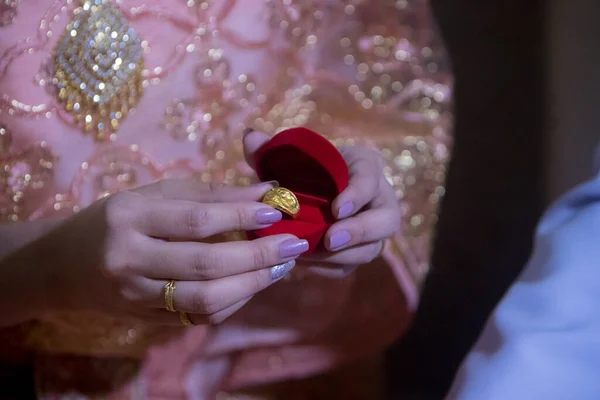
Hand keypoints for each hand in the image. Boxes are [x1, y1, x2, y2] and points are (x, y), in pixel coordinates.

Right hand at [20, 180, 307, 325]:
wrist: (63, 264)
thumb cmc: (117, 218)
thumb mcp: (155, 195)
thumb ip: (210, 195)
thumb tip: (265, 194)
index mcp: (130, 216)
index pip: (196, 219)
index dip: (241, 216)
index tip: (277, 211)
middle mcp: (130, 259)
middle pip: (206, 264)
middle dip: (258, 256)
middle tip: (294, 245)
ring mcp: (135, 296)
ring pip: (205, 299)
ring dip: (252, 284)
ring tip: (281, 268)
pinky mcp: (145, 320)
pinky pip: (198, 317)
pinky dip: (232, 302)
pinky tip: (253, 285)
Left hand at [243, 130, 399, 273]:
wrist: (309, 191)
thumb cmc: (302, 168)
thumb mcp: (288, 156)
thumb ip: (270, 149)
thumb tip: (251, 137)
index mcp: (365, 166)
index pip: (370, 178)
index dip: (357, 195)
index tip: (336, 209)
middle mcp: (379, 199)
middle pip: (387, 220)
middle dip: (360, 231)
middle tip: (330, 239)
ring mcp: (372, 230)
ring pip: (371, 248)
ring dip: (341, 255)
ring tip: (307, 254)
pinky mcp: (357, 252)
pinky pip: (350, 266)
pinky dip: (327, 267)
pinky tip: (303, 263)